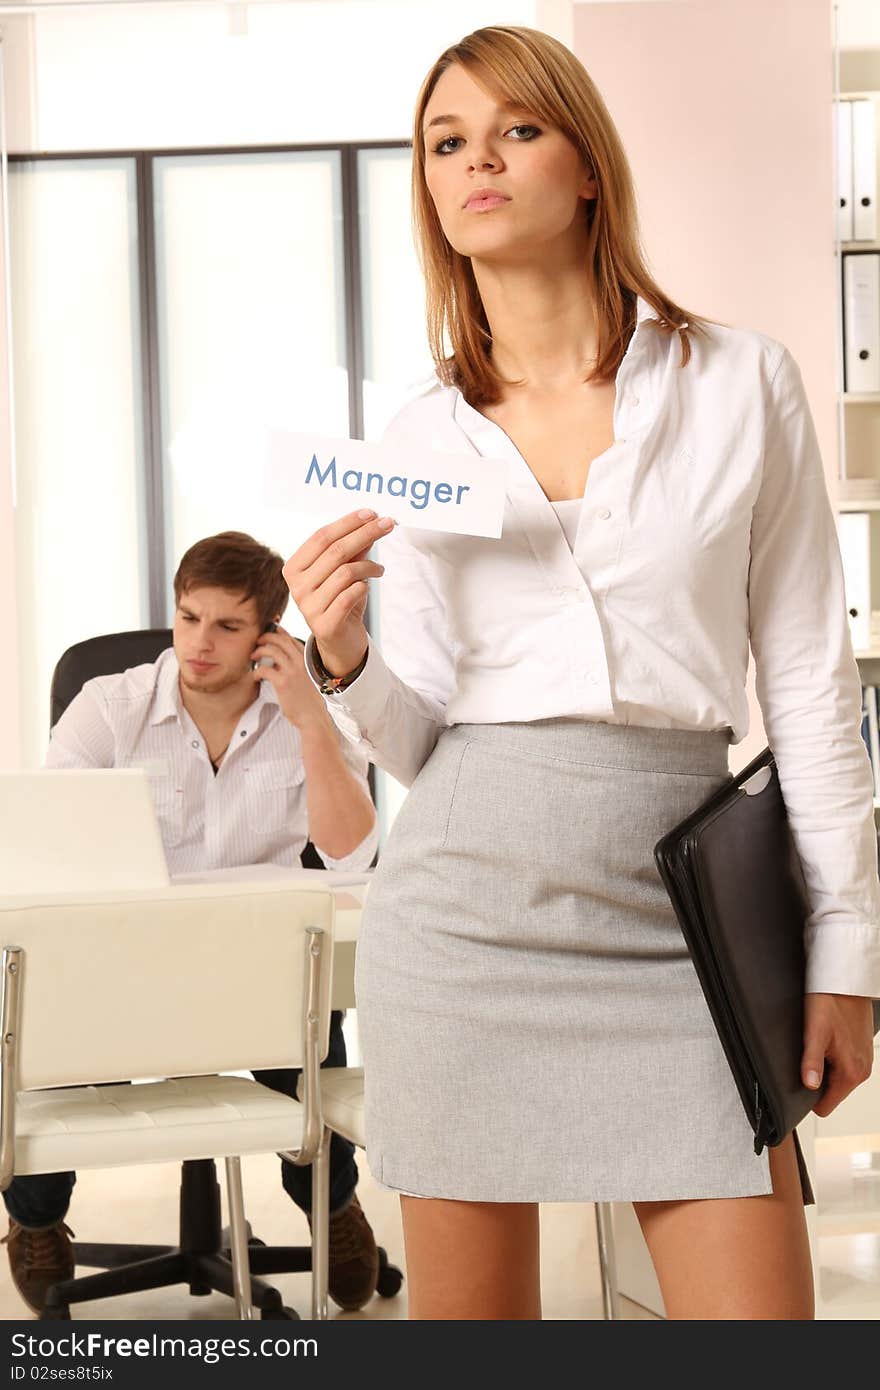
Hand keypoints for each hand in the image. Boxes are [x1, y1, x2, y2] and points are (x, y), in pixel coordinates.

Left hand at [250, 627, 327, 729]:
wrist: (314, 717)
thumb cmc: (309, 702)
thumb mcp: (307, 680)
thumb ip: (296, 668)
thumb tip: (280, 663)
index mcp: (306, 661)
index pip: (291, 639)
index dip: (279, 632)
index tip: (270, 629)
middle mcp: (300, 663)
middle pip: (280, 640)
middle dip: (266, 637)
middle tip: (258, 641)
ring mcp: (292, 672)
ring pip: (271, 651)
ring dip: (259, 651)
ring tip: (253, 656)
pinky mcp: (283, 683)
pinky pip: (265, 669)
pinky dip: (257, 671)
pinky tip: (255, 676)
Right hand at [282, 509, 392, 676]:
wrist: (340, 642)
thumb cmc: (341, 601)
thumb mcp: (345, 571)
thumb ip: (353, 549)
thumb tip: (370, 521)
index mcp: (294, 568)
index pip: (321, 537)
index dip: (348, 522)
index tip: (371, 513)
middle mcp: (296, 586)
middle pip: (335, 551)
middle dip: (365, 533)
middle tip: (388, 524)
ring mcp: (308, 607)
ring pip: (346, 572)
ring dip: (369, 566)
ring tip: (379, 569)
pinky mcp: (324, 625)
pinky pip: (351, 595)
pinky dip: (364, 587)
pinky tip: (368, 587)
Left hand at [801, 993, 873, 1117]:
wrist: (846, 982)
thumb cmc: (831, 1001)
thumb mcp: (814, 1032)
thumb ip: (811, 1061)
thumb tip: (809, 1085)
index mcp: (852, 1072)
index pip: (826, 1106)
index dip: (809, 1098)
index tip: (800, 1079)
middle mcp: (861, 1070)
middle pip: (831, 1092)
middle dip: (816, 1079)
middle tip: (807, 1054)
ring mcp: (863, 1060)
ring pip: (836, 1078)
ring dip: (824, 1066)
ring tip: (817, 1044)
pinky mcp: (860, 1050)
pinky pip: (842, 1064)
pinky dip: (832, 1056)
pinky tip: (826, 1039)